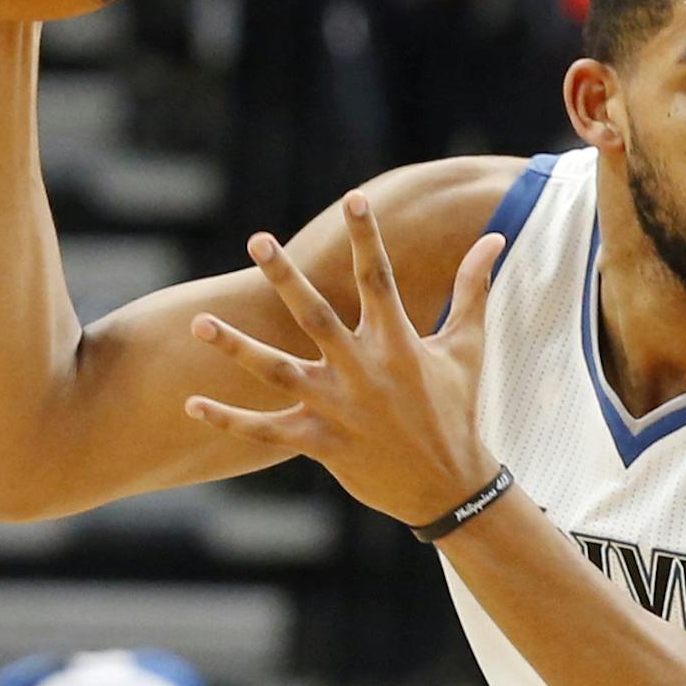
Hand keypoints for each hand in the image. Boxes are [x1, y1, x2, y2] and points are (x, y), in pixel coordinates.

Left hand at [185, 197, 504, 526]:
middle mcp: (364, 372)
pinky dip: (229, 419)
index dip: (368, 238)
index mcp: (399, 344)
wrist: (450, 486)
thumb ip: (473, 290)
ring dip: (237, 348)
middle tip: (257, 239)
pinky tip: (191, 402)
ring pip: (278, 372)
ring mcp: (339, 409)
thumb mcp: (467, 349)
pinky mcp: (321, 444)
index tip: (353, 199)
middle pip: (317, 316)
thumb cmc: (457, 410)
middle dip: (286, 277)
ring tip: (199, 321)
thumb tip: (493, 238)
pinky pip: (267, 430)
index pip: (379, 280)